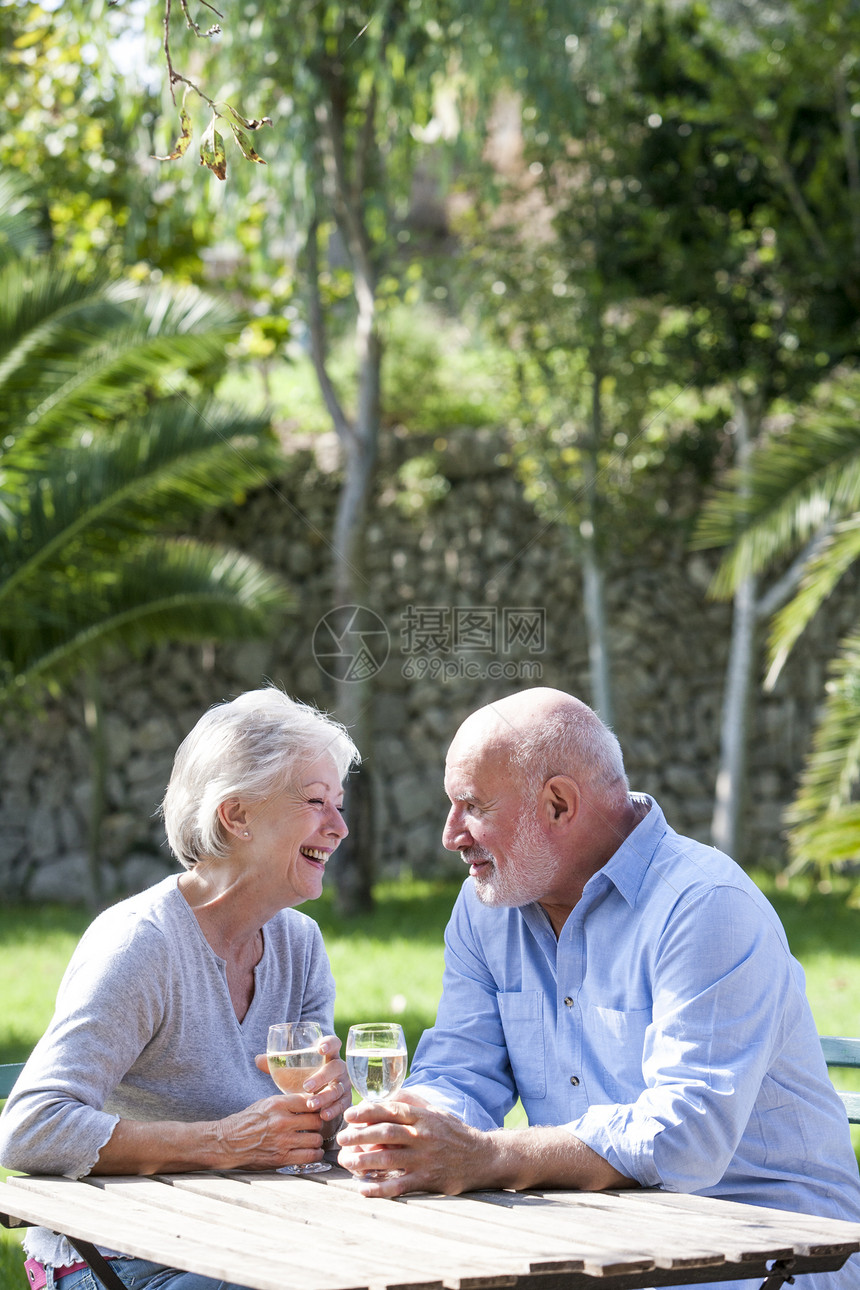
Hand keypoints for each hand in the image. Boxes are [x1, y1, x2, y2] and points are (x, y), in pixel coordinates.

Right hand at [215, 1093, 329, 1170]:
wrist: (228, 1143)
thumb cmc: (247, 1121)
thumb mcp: (266, 1103)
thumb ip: (287, 1102)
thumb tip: (309, 1101)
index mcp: (278, 1104)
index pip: (309, 1101)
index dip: (316, 1105)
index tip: (317, 1108)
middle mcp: (282, 1122)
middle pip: (316, 1121)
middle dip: (318, 1123)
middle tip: (316, 1125)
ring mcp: (283, 1141)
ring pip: (316, 1139)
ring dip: (317, 1140)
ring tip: (314, 1139)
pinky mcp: (281, 1159)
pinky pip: (309, 1156)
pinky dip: (314, 1154)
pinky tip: (312, 1151)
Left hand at [255, 1033, 350, 1130]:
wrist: (318, 1101)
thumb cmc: (303, 1080)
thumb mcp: (292, 1072)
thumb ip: (277, 1065)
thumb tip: (258, 1059)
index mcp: (328, 1056)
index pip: (333, 1043)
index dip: (329, 1044)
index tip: (319, 1048)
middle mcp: (339, 1068)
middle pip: (336, 1067)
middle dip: (322, 1076)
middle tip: (306, 1085)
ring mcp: (344, 1084)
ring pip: (338, 1089)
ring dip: (325, 1097)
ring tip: (311, 1104)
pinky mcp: (346, 1100)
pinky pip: (343, 1105)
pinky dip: (334, 1110)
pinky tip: (324, 1115)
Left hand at [336, 1097, 489, 1196]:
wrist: (483, 1158)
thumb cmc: (455, 1133)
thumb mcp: (436, 1112)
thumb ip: (413, 1102)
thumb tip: (389, 1093)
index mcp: (423, 1117)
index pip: (391, 1110)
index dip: (367, 1112)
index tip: (349, 1115)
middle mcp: (423, 1136)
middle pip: (386, 1134)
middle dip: (359, 1136)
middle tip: (341, 1139)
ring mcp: (425, 1159)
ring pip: (389, 1159)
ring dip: (364, 1161)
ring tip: (346, 1162)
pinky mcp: (428, 1181)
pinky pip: (399, 1185)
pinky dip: (379, 1188)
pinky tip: (363, 1189)